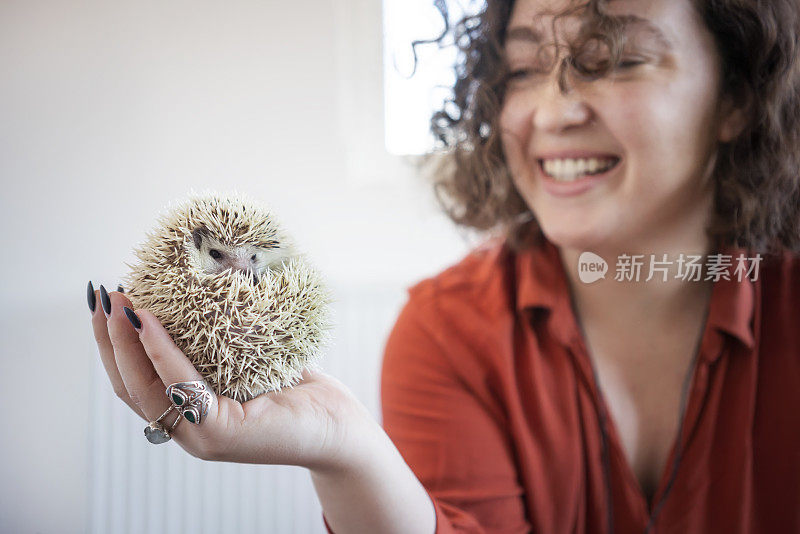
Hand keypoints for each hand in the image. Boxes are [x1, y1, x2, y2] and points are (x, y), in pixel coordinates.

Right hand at [89, 283, 375, 470]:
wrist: (339, 426)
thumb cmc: (299, 387)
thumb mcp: (252, 354)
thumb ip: (222, 334)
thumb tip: (205, 277)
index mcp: (189, 411)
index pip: (135, 380)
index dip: (112, 342)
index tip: (107, 301)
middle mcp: (187, 428)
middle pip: (128, 385)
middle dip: (108, 339)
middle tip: (102, 295)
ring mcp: (200, 436)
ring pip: (143, 390)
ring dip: (124, 343)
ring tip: (118, 304)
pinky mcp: (220, 435)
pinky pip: (182, 387)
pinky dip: (162, 353)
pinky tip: (152, 322)